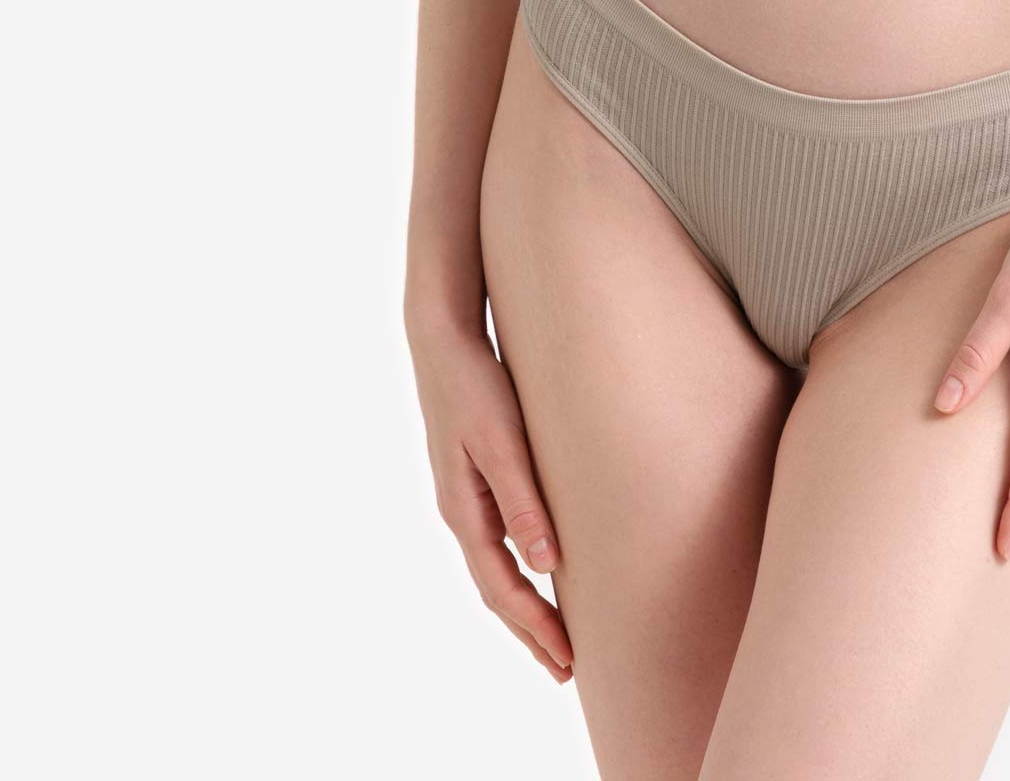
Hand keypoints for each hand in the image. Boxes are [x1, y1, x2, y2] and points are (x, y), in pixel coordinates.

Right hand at [409, 313, 574, 680]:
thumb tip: (546, 564)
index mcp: (464, 512)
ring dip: (524, 606)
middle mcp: (461, 513)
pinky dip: (518, 570)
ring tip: (555, 636)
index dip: (534, 626)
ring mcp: (465, 498)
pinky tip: (540, 569)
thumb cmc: (475, 386)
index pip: (502, 588)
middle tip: (564, 669)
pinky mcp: (475, 479)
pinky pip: (497, 542)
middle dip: (528, 631)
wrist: (443, 340)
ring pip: (496, 569)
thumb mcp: (501, 443)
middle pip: (496, 590)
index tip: (566, 659)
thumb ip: (522, 501)